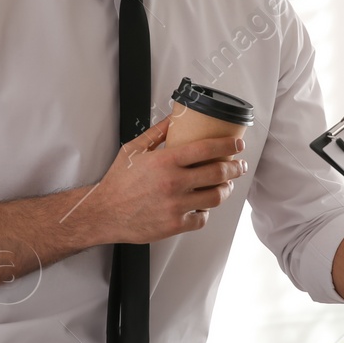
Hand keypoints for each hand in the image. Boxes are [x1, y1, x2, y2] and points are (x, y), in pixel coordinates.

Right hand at [85, 114, 247, 244]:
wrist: (104, 212)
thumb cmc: (118, 181)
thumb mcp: (134, 149)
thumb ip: (157, 132)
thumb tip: (175, 117)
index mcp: (165, 161)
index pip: (206, 149)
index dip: (228, 145)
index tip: (237, 144)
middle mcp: (173, 183)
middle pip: (218, 173)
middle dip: (235, 168)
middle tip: (239, 166)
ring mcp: (175, 206)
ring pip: (215, 197)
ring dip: (226, 190)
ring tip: (226, 185)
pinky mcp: (174, 224)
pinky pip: (202, 219)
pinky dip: (206, 212)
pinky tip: (204, 206)